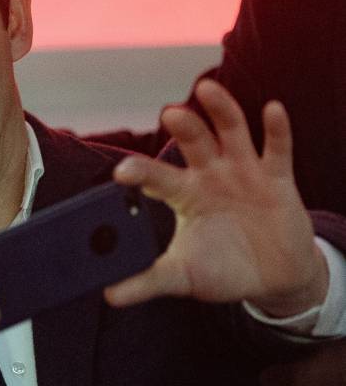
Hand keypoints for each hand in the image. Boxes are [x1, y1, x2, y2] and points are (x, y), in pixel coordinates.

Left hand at [105, 79, 327, 316]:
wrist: (274, 276)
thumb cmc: (222, 268)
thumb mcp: (185, 275)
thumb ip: (150, 280)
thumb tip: (108, 296)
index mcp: (183, 194)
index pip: (156, 176)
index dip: (140, 171)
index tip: (121, 172)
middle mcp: (209, 174)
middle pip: (193, 143)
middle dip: (183, 127)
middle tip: (169, 113)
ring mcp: (243, 171)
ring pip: (230, 132)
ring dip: (220, 111)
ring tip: (207, 89)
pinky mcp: (277, 178)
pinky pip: (276, 149)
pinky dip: (275, 129)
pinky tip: (271, 109)